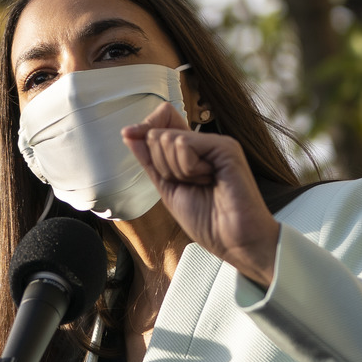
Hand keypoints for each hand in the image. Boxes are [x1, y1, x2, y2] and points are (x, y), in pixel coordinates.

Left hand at [122, 103, 279, 286]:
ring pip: (168, 138)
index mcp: (192, 152)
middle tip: (187, 184)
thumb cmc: (207, 221)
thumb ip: (150, 161)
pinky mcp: (225, 147)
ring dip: (176, 170)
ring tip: (201, 184)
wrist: (233, 241)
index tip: (128, 134)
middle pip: (158, 133)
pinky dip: (188, 168)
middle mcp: (204, 144)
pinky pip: (185, 144)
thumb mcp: (167, 188)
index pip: (162, 121)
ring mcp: (215, 144)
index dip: (143, 127)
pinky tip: (209, 180)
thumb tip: (130, 133)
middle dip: (161, 165)